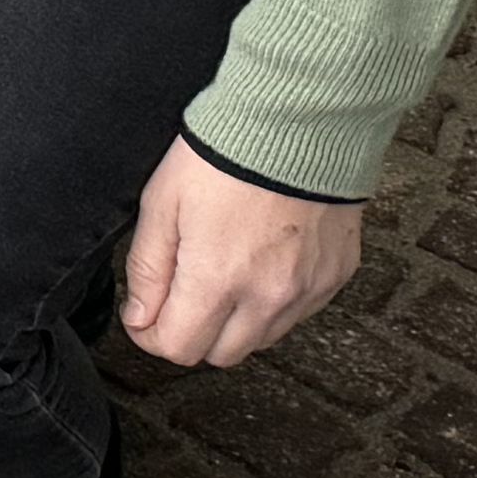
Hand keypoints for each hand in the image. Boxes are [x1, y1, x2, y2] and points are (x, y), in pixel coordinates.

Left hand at [120, 136, 361, 367]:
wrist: (299, 123)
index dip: (151, 334)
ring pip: (262, 339)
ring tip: (222, 272)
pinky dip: (274, 303)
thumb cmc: (225, 155)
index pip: (179, 348)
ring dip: (234, 322)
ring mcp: (308, 290)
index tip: (144, 314)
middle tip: (180, 294)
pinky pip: (298, 313)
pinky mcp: (336, 277)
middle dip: (192, 332)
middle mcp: (268, 296)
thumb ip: (148, 268)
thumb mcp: (162, 203)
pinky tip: (261, 264)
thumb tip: (140, 317)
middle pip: (222, 354)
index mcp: (218, 279)